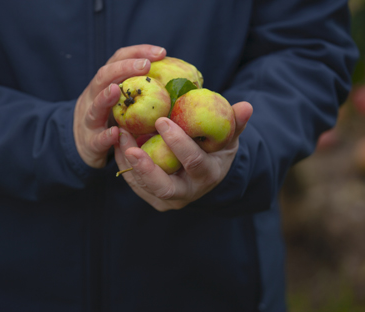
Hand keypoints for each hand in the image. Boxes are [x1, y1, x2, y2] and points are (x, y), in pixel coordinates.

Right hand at [73, 44, 165, 167]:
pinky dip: (105, 136)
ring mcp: (89, 119)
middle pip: (103, 76)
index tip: (161, 52)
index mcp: (105, 83)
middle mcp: (93, 96)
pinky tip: (115, 133)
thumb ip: (141, 89)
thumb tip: (179, 81)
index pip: (118, 60)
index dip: (138, 52)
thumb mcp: (123, 101)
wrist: (83, 146)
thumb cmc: (111, 120)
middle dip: (124, 68)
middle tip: (145, 65)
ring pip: (94, 106)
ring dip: (105, 97)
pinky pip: (96, 139)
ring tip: (117, 90)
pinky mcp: (89, 143)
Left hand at [114, 101, 252, 210]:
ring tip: (119, 135)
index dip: (178, 143)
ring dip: (128, 161)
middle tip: (130, 146)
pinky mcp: (152, 197)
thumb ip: (236, 123)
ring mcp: (167, 199)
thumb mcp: (228, 138)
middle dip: (146, 167)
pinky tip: (117, 142)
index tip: (162, 120)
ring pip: (143, 185)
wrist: (206, 175)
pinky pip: (134, 182)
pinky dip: (124, 164)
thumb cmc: (217, 151)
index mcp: (207, 175)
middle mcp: (187, 193)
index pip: (193, 162)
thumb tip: (246, 106)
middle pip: (164, 186)